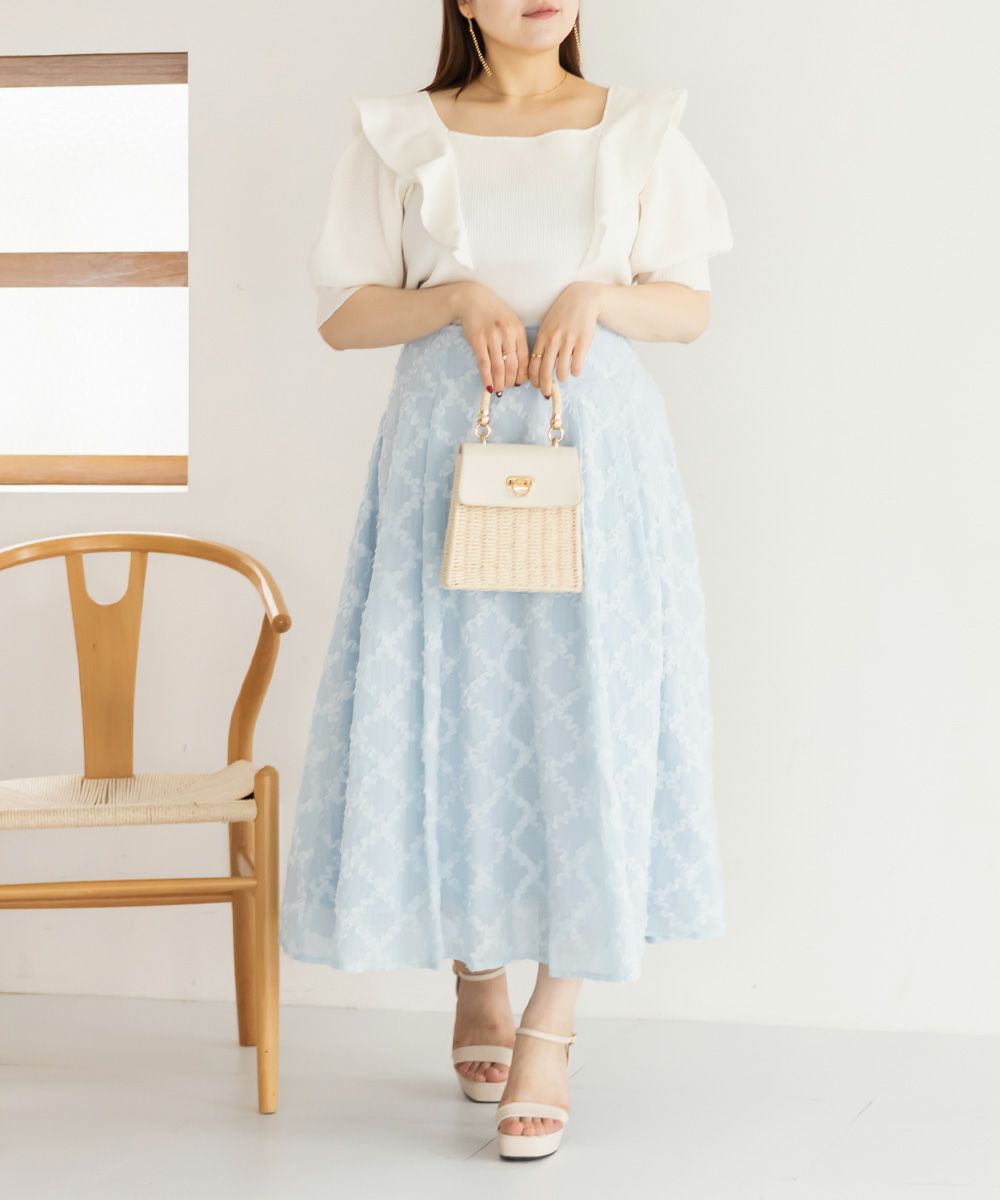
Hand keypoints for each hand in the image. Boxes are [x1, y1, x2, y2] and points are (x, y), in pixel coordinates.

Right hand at [449, 282, 529, 394]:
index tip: (520, 382)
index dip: (523, 375)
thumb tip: (519, 366)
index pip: (524, 359)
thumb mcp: (511, 322)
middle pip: (512, 365)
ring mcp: (491, 337)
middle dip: (511, 381)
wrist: (473, 299)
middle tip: (509, 387)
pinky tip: (489, 386)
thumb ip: (516, 341)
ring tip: (500, 389)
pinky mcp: (477, 341)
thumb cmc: (494, 312)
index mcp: (518, 330)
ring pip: (498, 367)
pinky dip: (487, 378)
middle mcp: (506, 334)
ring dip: (500, 382)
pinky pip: (484, 364)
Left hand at [527, 282, 604, 396]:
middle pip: (545, 371)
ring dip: (561, 378)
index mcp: (542, 337)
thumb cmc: (563, 313)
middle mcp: (553, 340)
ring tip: (563, 377)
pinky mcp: (582, 341)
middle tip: (547, 393)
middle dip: (544, 386)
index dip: (533, 379)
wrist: (583, 298)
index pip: (533, 364)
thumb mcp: (548, 325)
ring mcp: (568, 341)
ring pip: (561, 370)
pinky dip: (575, 372)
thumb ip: (543, 343)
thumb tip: (539, 365)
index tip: (536, 385)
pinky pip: (576, 365)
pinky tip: (575, 370)